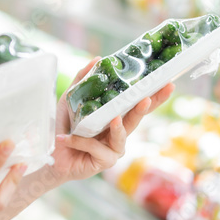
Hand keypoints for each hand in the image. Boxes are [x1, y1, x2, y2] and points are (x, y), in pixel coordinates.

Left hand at [45, 58, 173, 184]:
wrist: (51, 154)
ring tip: (114, 119)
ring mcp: (115, 148)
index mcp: (115, 116)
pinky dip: (81, 141)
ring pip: (121, 135)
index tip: (167, 82)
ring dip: (118, 127)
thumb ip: (83, 80)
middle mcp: (119, 132)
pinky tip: (67, 139)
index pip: (137, 104)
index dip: (154, 94)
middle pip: (137, 119)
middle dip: (145, 108)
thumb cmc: (64, 127)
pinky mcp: (106, 161)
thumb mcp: (70, 99)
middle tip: (148, 98)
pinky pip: (97, 148)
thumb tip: (97, 59)